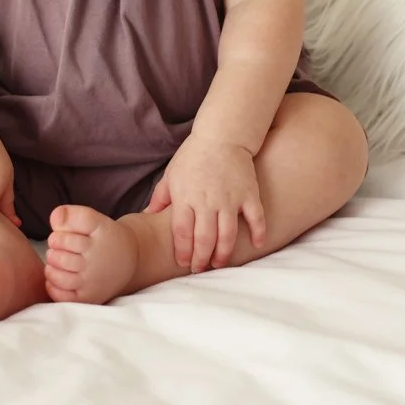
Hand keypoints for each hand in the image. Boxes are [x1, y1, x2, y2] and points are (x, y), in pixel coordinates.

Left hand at [145, 134, 266, 272]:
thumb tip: (147, 215)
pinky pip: (255, 218)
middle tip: (200, 269)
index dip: (183, 252)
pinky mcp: (248, 194)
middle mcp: (207, 201)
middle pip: (204, 239)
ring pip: (227, 235)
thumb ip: (160, 197)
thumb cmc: (193, 155)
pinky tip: (256, 245)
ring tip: (219, 264)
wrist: (222, 135)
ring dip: (223, 254)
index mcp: (186, 198)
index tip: (183, 263)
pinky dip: (257, 233)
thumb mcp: (171, 174)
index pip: (182, 233)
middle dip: (201, 259)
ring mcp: (230, 199)